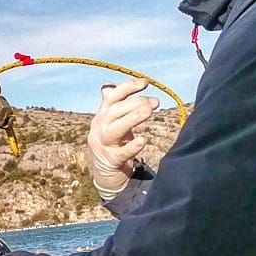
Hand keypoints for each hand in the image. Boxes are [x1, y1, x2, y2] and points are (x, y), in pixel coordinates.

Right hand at [88, 80, 156, 199]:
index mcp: (102, 116)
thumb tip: (106, 85)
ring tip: (149, 112)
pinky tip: (143, 140)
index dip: (127, 88)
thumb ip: (112, 105)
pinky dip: (132, 146)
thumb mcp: (109, 123)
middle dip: (135, 103)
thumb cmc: (111, 143)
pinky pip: (121, 153)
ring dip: (132, 119)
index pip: (112, 97)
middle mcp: (100, 128)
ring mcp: (103, 144)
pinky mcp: (110, 160)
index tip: (145, 83)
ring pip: (116, 129)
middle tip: (155, 102)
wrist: (103, 172)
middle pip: (115, 111)